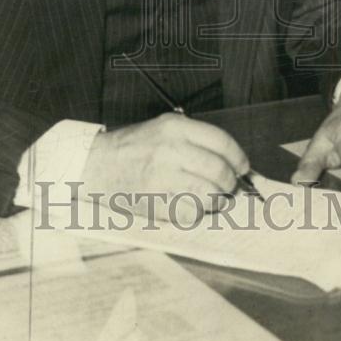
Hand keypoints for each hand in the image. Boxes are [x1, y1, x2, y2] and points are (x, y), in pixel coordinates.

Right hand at [81, 113, 249, 219]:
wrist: (97, 165)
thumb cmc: (133, 148)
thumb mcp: (162, 129)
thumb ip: (195, 140)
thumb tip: (232, 161)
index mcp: (175, 127)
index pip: (222, 142)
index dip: (238, 158)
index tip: (243, 167)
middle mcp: (171, 149)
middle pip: (220, 171)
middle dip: (230, 183)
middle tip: (227, 187)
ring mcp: (163, 177)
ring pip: (210, 195)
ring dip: (216, 200)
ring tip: (210, 198)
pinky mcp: (156, 201)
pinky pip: (192, 213)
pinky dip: (197, 213)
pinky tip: (190, 206)